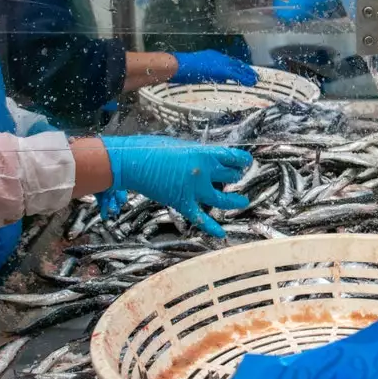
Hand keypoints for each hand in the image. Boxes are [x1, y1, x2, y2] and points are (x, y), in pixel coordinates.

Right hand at [103, 136, 251, 236]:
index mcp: (204, 153)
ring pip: (223, 199)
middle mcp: (203, 172)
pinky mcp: (182, 203)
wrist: (131, 162)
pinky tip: (221, 234)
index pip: (233, 157)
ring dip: (235, 200)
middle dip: (234, 176)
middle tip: (234, 177)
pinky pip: (201, 219)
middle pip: (230, 176)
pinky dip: (212, 227)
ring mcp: (194, 190)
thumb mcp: (182, 145)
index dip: (242, 160)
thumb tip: (209, 160)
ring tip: (243, 201)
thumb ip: (198, 154)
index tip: (245, 162)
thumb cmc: (153, 148)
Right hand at [172, 50, 257, 85]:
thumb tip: (210, 78)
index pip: (228, 61)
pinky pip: (238, 75)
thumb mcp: (196, 69)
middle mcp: (219, 57)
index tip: (243, 70)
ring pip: (239, 68)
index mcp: (212, 56)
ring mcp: (221, 63)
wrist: (180, 65)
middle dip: (245, 69)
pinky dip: (245, 79)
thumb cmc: (182, 68)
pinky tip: (251, 82)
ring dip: (248, 74)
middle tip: (254, 74)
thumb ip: (204, 72)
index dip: (237, 67)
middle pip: (236, 64)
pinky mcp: (223, 70)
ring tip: (256, 79)